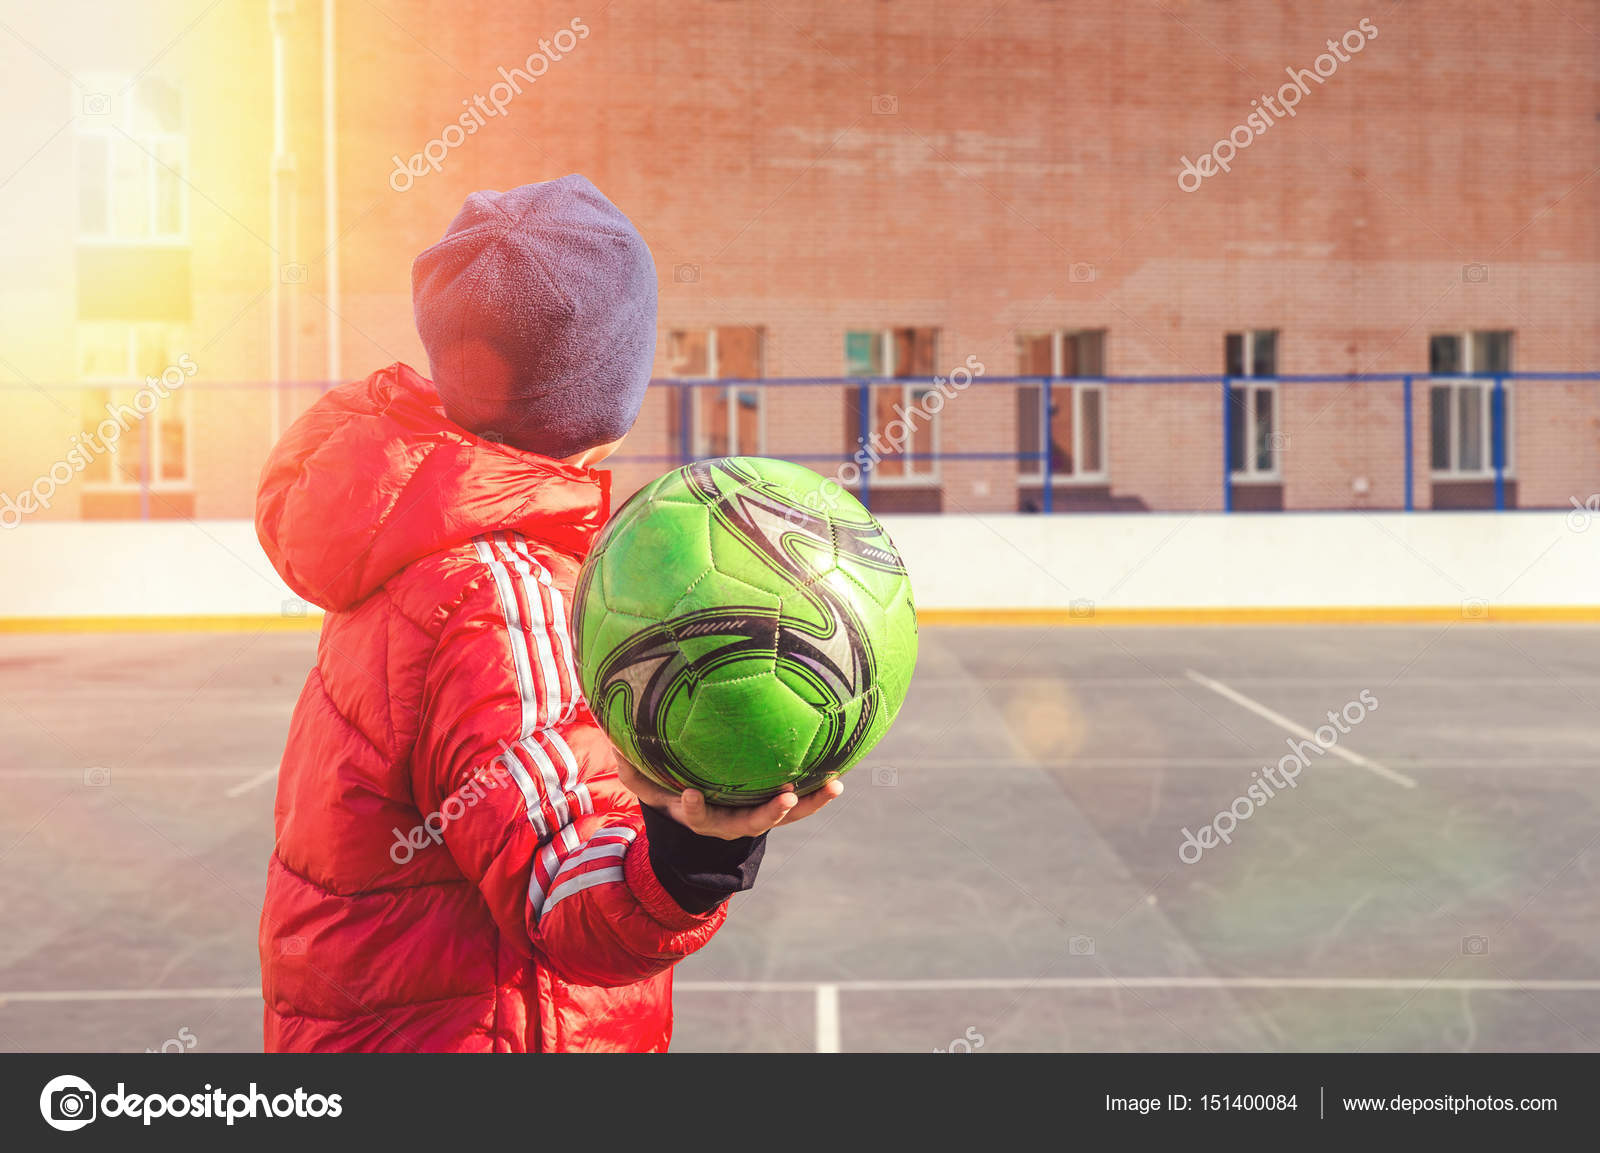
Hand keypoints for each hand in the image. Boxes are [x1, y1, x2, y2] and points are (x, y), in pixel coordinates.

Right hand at [615, 758, 843, 839]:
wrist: (699, 809)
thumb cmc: (668, 784)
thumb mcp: (646, 778)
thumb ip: (632, 764)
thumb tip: (614, 735)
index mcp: (698, 813)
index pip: (694, 814)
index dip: (694, 808)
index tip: (690, 796)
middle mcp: (729, 819)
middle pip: (748, 823)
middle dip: (766, 814)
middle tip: (783, 800)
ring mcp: (753, 815)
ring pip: (782, 815)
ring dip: (807, 804)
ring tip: (831, 788)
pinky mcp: (773, 804)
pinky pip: (798, 803)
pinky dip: (817, 793)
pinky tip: (839, 779)